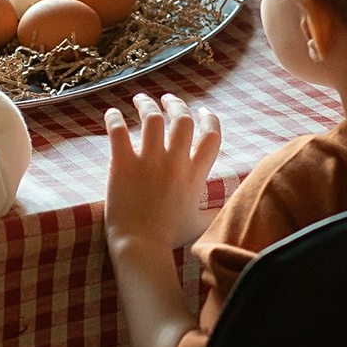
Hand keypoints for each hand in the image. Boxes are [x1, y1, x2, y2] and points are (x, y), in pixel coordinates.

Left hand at [104, 92, 221, 252]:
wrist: (141, 247)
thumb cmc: (170, 238)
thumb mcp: (201, 223)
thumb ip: (216, 211)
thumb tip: (234, 210)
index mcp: (195, 174)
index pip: (211, 136)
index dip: (209, 119)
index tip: (203, 111)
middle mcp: (175, 162)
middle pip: (182, 119)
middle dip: (176, 104)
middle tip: (167, 99)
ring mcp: (149, 161)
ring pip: (151, 118)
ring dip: (145, 104)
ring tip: (140, 100)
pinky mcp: (123, 165)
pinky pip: (118, 132)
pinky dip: (114, 119)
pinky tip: (112, 114)